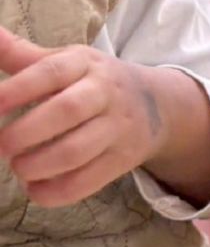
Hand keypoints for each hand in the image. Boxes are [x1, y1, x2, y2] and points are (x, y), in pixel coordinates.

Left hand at [0, 28, 209, 206]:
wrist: (157, 105)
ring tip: (19, 168)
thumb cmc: (93, 81)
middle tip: (1, 146)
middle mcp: (105, 93)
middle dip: (26, 132)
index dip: (20, 89)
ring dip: (39, 164)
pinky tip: (36, 189)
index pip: (52, 72)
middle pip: (67, 111)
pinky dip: (57, 191)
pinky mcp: (124, 159)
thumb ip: (21, 54)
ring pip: (78, 150)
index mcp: (85, 64)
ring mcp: (118, 127)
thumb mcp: (65, 60)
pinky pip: (89, 181)